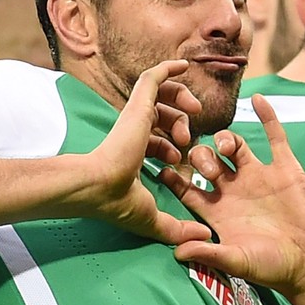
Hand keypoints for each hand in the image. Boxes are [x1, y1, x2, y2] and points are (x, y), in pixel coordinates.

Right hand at [83, 60, 210, 244]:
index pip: (158, 140)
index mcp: (134, 152)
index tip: (181, 159)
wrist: (100, 186)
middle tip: (190, 137)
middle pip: (163, 116)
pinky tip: (185, 64)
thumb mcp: (154, 217)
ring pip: (161, 95)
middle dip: (181, 124)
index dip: (173, 147)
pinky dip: (169, 68)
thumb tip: (204, 240)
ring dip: (180, 101)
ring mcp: (135, 115)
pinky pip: (154, 77)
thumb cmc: (117, 201)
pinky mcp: (138, 102)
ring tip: (194, 113)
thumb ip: (178, 229)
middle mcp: (134, 130)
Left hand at [160, 93, 304, 300]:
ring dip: (226, 139)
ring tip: (226, 146)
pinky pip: (275, 137)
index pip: (187, 187)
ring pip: (235, 145)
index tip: (161, 166)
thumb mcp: (237, 260)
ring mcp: (259, 176)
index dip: (173, 176)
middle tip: (203, 164)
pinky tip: (258, 99)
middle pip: (207, 160)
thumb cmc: (272, 268)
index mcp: (217, 209)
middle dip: (200, 156)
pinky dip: (267, 117)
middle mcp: (234, 189)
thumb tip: (175, 252)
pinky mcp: (284, 169)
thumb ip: (208, 253)